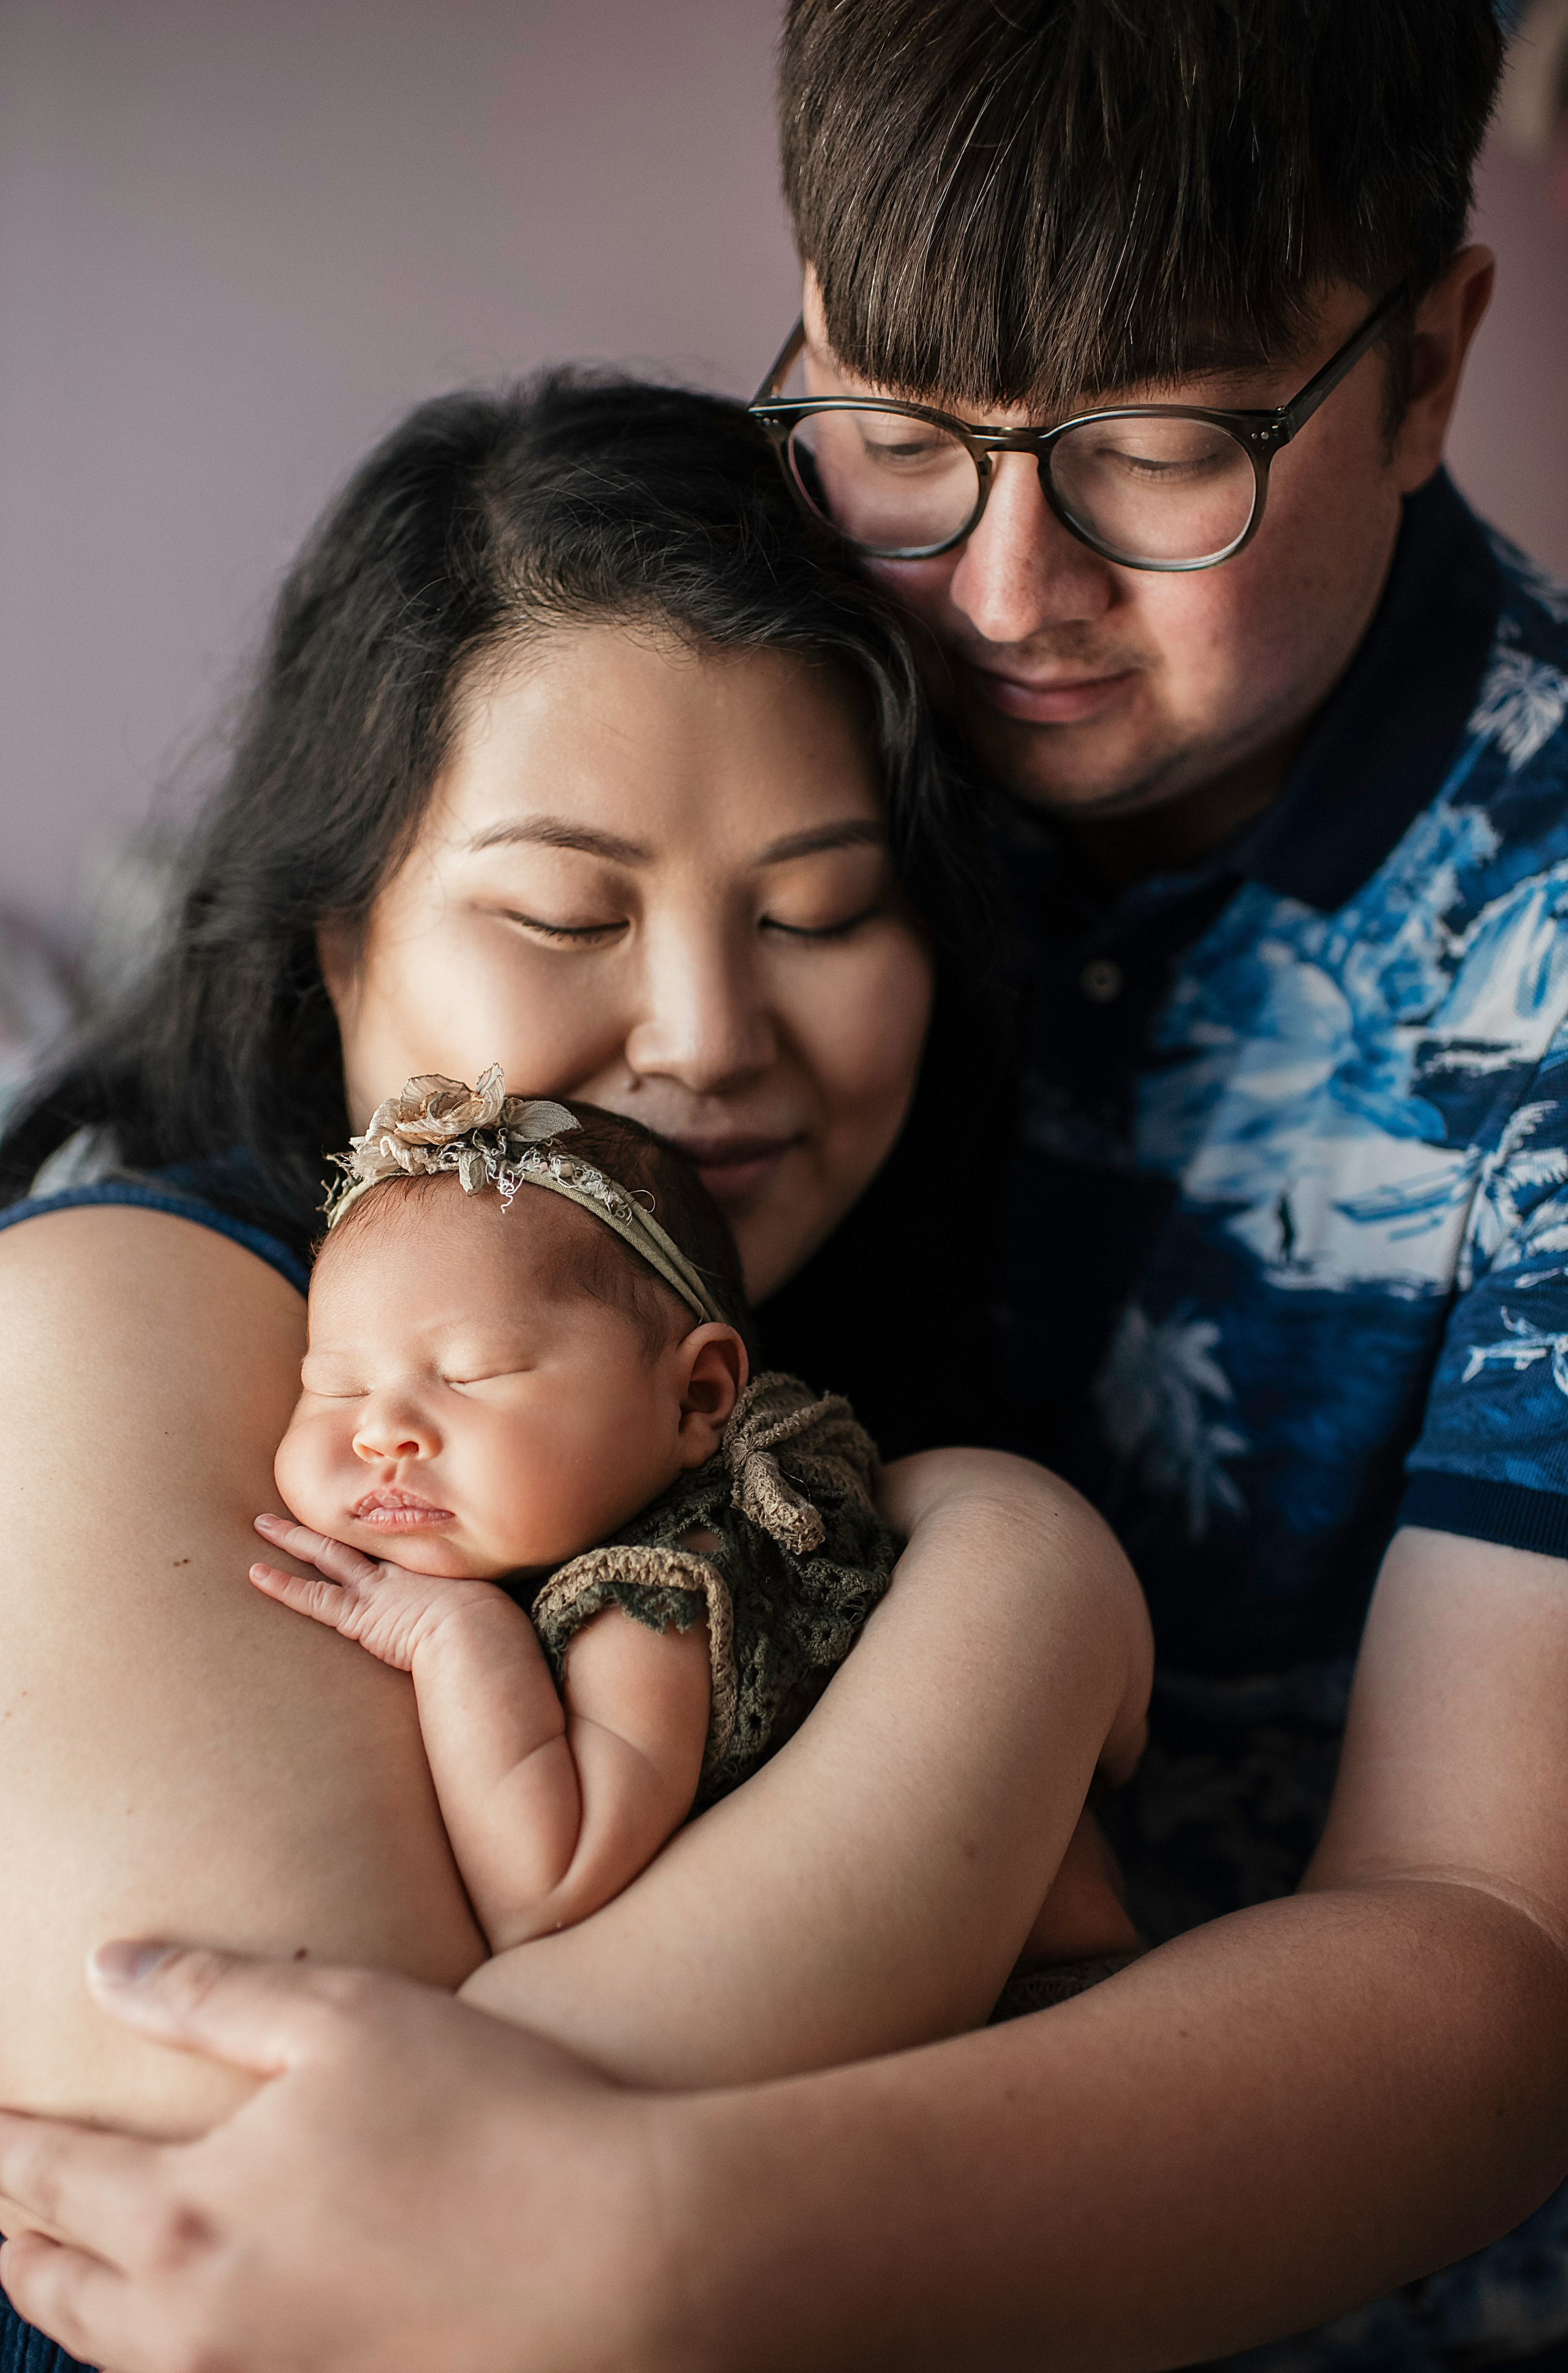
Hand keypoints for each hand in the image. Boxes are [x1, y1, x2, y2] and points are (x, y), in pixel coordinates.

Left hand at [0, 1941, 679, 2372]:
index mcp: (183, 2214)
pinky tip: (187, 2315)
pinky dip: (154, 2350)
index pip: (38, 2177)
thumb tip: (104, 1969)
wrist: (620, 2259)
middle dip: (13, 2236)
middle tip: (2, 2197)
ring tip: (62, 2261)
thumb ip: (212, 1993)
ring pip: (112, 2355)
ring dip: (76, 2302)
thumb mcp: (346, 2017)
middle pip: (52, 2289)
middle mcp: (192, 2325)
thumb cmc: (487, 2116)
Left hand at [250, 1515, 499, 1671]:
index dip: (370, 1520)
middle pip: (354, 1535)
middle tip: (296, 1502)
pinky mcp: (359, 1615)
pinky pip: (313, 1598)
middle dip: (324, 1519)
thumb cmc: (490, 1626)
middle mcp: (398, 1568)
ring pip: (326, 1554)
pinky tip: (257, 1575)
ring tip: (262, 1524)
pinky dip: (284, 1586)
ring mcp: (376, 1589)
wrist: (477, 1635)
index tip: (355, 1505)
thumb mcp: (486, 1600)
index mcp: (427, 1563)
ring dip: (292, 1538)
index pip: (390, 1537)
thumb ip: (476, 1599)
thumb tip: (491, 1606)